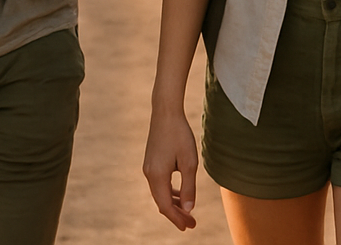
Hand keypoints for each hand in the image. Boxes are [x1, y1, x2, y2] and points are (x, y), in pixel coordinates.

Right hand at [143, 107, 199, 230]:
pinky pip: (159, 184)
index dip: (177, 218)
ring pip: (160, 193)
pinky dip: (169, 192)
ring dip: (173, 204)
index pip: (166, 206)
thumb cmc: (180, 135)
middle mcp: (149, 174)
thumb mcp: (189, 162)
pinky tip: (180, 195)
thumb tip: (189, 209)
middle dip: (176, 214)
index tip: (189, 227)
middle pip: (162, 202)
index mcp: (157, 176)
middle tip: (192, 224)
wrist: (165, 112)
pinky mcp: (151, 162)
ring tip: (187, 213)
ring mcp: (148, 168)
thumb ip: (189, 187)